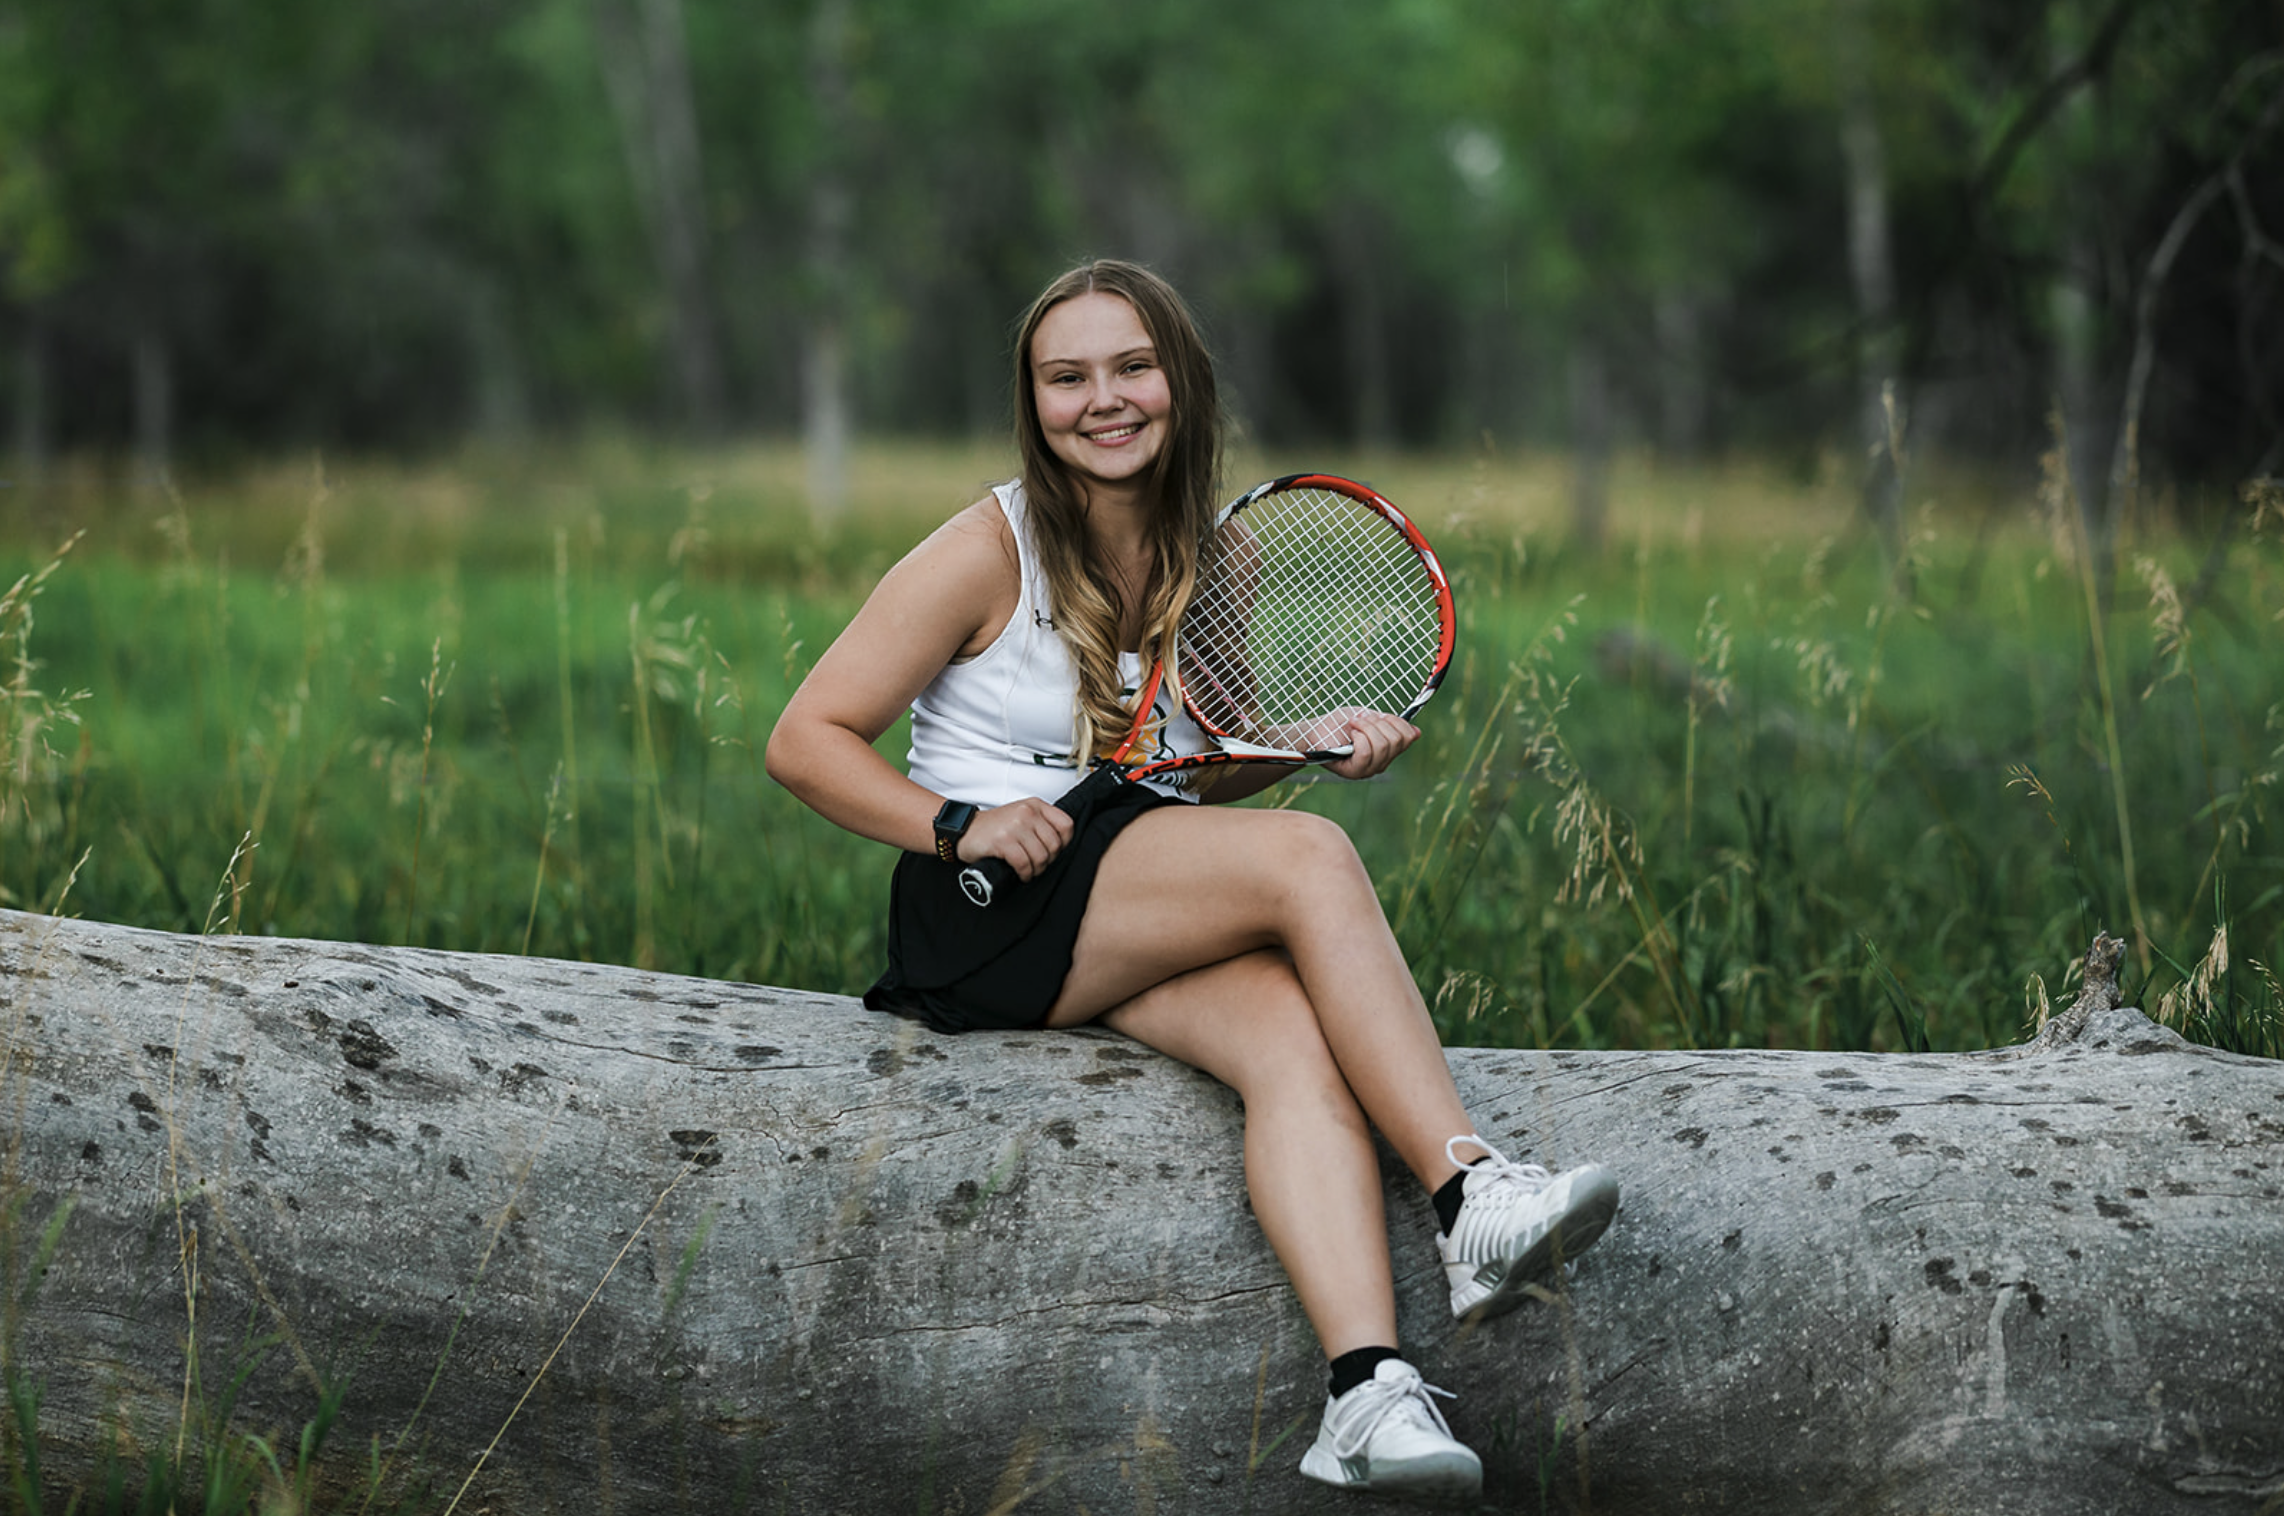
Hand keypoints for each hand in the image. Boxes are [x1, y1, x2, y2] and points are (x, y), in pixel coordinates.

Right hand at [957, 796, 1073, 880]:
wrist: (964, 829)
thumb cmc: (994, 827)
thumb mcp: (1021, 815)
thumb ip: (1040, 823)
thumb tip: (1060, 845)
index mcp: (1035, 805)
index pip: (1066, 825)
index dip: (1065, 843)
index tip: (1054, 851)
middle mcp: (1027, 812)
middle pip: (1054, 845)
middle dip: (1048, 861)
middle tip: (1038, 865)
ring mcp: (1015, 826)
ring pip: (1041, 856)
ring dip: (1036, 870)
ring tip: (1029, 871)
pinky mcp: (1003, 841)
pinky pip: (1024, 863)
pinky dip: (1025, 873)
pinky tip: (1021, 874)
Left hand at [1320, 709, 1418, 780]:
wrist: (1315, 730)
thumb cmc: (1340, 723)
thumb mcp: (1369, 718)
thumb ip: (1390, 725)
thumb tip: (1416, 733)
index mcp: (1388, 749)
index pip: (1409, 736)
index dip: (1397, 720)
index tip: (1379, 715)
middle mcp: (1382, 763)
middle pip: (1397, 740)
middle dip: (1378, 722)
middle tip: (1360, 720)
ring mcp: (1369, 770)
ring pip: (1383, 745)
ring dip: (1366, 727)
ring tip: (1354, 724)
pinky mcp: (1354, 772)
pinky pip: (1366, 752)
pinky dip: (1359, 737)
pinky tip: (1351, 734)